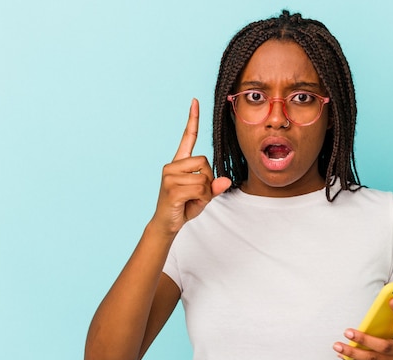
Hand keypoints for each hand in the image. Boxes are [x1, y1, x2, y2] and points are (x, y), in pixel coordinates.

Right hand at [150, 99, 230, 234]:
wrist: (166, 224)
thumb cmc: (184, 207)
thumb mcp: (203, 196)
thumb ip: (214, 186)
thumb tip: (226, 180)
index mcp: (179, 163)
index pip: (188, 137)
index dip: (193, 120)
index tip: (195, 101)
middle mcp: (172, 165)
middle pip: (205, 162)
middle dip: (208, 180)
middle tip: (196, 194)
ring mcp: (170, 176)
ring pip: (204, 178)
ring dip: (204, 193)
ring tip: (191, 200)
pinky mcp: (171, 188)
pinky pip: (200, 189)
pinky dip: (201, 199)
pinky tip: (188, 203)